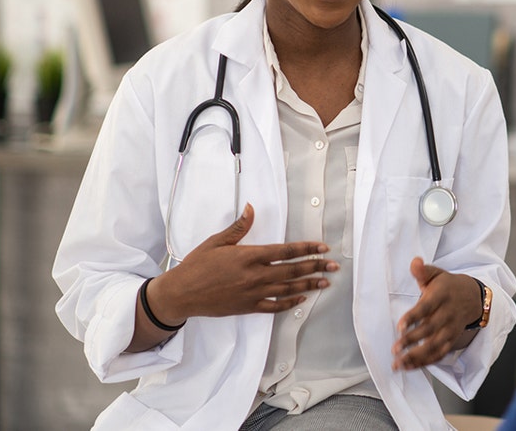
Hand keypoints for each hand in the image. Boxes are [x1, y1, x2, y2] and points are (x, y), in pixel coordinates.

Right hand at [148, 203, 338, 323]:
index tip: (323, 248)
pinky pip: (274, 306)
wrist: (181, 293)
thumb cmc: (197, 265)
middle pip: (292, 270)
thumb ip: (239, 227)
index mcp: (249, 256)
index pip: (286, 251)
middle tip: (334, 266)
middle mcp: (255, 275)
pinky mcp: (248, 307)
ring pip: (288, 289)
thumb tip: (251, 208)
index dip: (307, 249)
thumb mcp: (217, 241)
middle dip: (315, 267)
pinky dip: (289, 303)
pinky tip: (301, 300)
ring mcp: (253, 293)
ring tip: (325, 282)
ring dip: (308, 285)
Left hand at [392, 257, 483, 369]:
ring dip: (416, 356)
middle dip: (412, 340)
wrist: (474, 297)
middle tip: (395, 349)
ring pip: (435, 345)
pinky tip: (410, 366)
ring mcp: (451, 328)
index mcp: (442, 295)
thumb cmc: (448, 286)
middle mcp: (448, 313)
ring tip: (399, 363)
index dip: (413, 317)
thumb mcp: (437, 274)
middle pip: (430, 329)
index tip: (400, 327)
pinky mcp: (452, 339)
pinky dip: (425, 362)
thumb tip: (415, 263)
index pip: (427, 307)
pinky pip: (440, 353)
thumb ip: (423, 271)